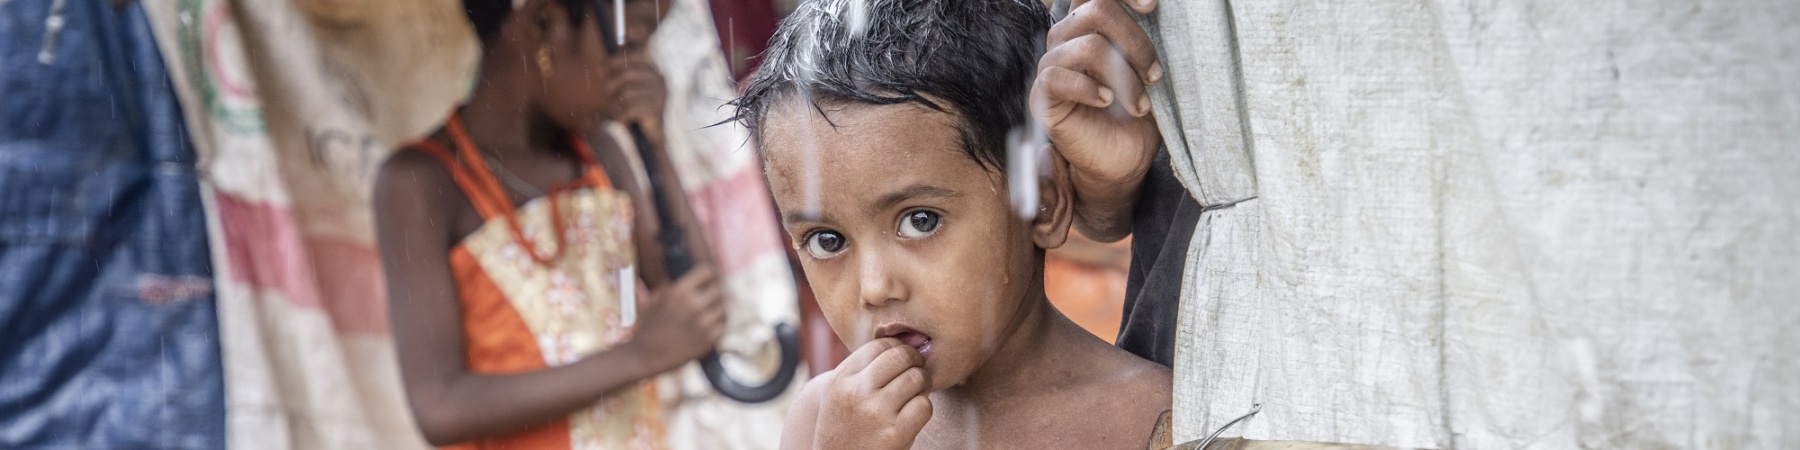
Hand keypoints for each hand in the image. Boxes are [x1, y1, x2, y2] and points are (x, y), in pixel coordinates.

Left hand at [602, 51, 668, 147]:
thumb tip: (599, 68)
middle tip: (605, 93)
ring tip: (615, 111)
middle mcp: (659, 79)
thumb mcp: (626, 90)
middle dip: (611, 84)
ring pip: (627, 93)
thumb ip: (618, 76)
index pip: (636, 55)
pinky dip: (622, 116)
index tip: (599, 70)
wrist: (651, 136)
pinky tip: (622, 121)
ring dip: (616, 104)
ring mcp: (660, 94)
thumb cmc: (635, 110)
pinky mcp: (657, 110)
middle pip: (628, 73)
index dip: (616, 60)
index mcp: (652, 69)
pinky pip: (630, 110)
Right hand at [627, 266, 724, 372]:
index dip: (708, 274)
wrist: (646, 355)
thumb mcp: (656, 299)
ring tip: (706, 312)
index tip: (708, 278)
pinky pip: (722, 325)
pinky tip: (707, 325)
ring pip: (722, 308)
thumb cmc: (649, 325)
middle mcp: (693, 305)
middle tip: (708, 296)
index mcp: (679, 291)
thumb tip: (688, 272)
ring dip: (715, 309)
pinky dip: (716, 324)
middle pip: (717, 289)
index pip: (707, 272)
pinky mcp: (708, 339)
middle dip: (712, 292)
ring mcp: (702, 323)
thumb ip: (673, 284)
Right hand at [813, 338, 931, 449]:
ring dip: (922, 385)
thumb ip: (863, 368)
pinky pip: (924, 406)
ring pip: (917, 379)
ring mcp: (876, 413)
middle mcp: (856, 393)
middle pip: (901, 356)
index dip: (898, 348)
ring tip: (913, 394)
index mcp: (841, 379)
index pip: (880, 345)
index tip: (902, 359)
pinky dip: (923, 408)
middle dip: (915, 361)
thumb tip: (907, 341)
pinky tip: (911, 415)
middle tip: (916, 371)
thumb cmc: (845, 426)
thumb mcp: (839, 393)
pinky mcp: (895, 434)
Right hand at [1030, 0, 1162, 239]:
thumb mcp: (1149, 72)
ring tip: (1139, 104)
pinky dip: (1090, 88)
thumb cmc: (1137, 116)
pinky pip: (1057, 76)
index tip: (1152, 7)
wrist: (1124, 162)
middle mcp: (1066, 40)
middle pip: (1098, 10)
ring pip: (1087, 45)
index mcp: (1090, 28)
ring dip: (1124, 75)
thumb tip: (1158, 10)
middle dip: (1136, 42)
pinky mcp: (1042, 97)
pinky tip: (1106, 102)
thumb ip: (1146, 40)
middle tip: (1156, 76)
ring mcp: (1051, 67)